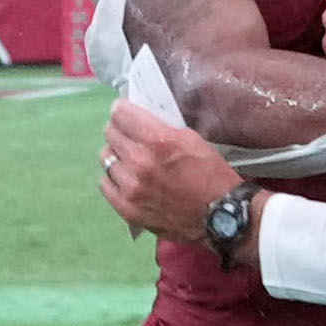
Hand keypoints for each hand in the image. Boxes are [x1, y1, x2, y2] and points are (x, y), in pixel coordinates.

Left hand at [96, 98, 247, 241]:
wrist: (221, 215)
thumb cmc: (211, 174)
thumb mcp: (191, 139)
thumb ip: (161, 128)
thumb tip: (138, 120)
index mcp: (158, 140)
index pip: (120, 114)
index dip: (123, 110)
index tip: (126, 113)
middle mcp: (139, 161)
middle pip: (110, 134)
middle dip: (120, 132)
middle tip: (131, 137)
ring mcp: (131, 187)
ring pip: (106, 158)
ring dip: (117, 156)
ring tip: (130, 160)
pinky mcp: (126, 208)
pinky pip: (105, 184)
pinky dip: (114, 178)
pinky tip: (126, 179)